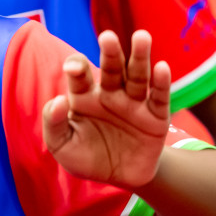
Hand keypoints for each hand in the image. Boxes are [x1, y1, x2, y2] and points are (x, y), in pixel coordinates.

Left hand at [43, 29, 171, 187]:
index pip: (80, 75)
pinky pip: (159, 98)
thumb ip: (54, 124)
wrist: (119, 179)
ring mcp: (134, 103)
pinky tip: (161, 68)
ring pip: (137, 76)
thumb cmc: (86, 157)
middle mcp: (110, 94)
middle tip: (107, 37)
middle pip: (111, 68)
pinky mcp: (156, 117)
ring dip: (140, 57)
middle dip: (110, 53)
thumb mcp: (61, 146)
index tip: (73, 68)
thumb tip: (58, 100)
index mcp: (84, 97)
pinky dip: (161, 83)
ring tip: (141, 37)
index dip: (76, 67)